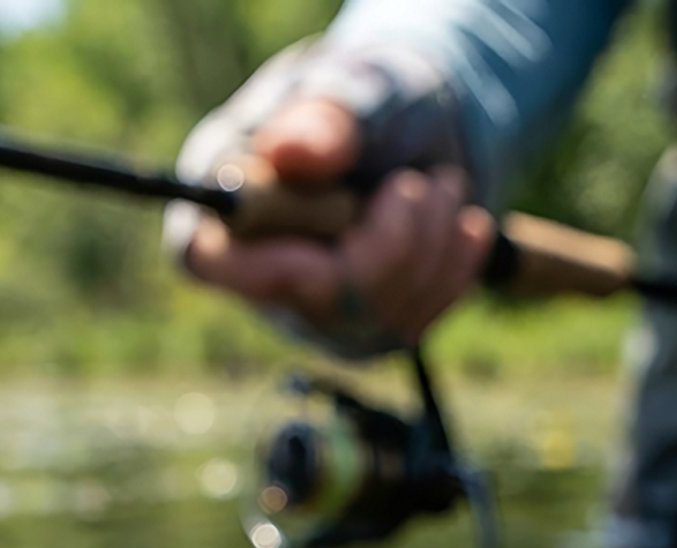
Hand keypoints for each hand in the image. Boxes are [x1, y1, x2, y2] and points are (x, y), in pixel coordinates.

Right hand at [185, 97, 493, 345]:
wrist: (424, 126)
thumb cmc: (370, 98)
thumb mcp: (351, 86)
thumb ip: (324, 117)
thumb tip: (289, 153)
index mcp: (219, 203)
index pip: (212, 261)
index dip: (279, 251)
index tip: (350, 204)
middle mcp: (257, 276)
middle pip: (321, 297)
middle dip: (392, 237)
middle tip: (423, 181)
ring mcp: (315, 316)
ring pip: (377, 315)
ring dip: (430, 243)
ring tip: (445, 183)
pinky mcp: (368, 332)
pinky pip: (415, 321)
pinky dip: (453, 267)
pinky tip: (465, 224)